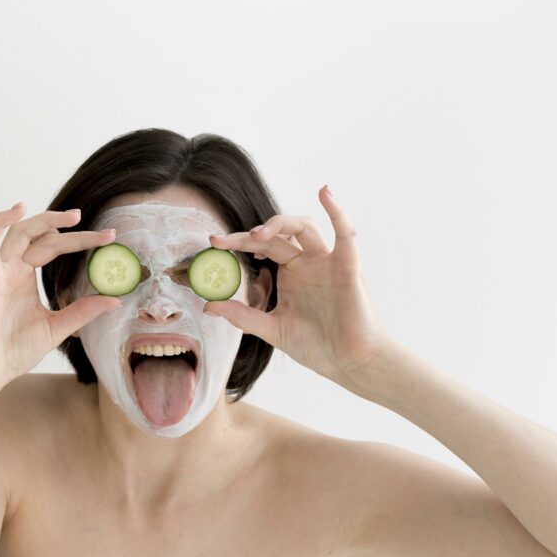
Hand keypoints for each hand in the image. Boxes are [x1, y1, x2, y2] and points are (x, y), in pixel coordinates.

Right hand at [0, 205, 121, 395]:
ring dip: (45, 220)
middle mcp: (10, 270)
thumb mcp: (57, 327)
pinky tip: (18, 209)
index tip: (109, 239)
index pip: (53, 247)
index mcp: (24, 279)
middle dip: (73, 232)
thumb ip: (82, 311)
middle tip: (105, 233)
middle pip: (41, 236)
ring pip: (18, 232)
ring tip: (74, 217)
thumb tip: (114, 300)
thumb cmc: (12, 352)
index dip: (80, 241)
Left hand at [203, 185, 393, 388]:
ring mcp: (327, 262)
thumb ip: (242, 316)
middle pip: (278, 234)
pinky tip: (325, 193)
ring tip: (257, 235)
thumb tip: (208, 305)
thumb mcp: (272, 329)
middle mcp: (308, 262)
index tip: (213, 244)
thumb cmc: (317, 346)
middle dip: (249, 235)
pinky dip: (338, 212)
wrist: (349, 363)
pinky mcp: (348, 267)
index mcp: (291, 273)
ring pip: (305, 227)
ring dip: (281, 223)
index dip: (238, 242)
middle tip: (222, 241)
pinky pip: (345, 234)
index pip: (262, 247)